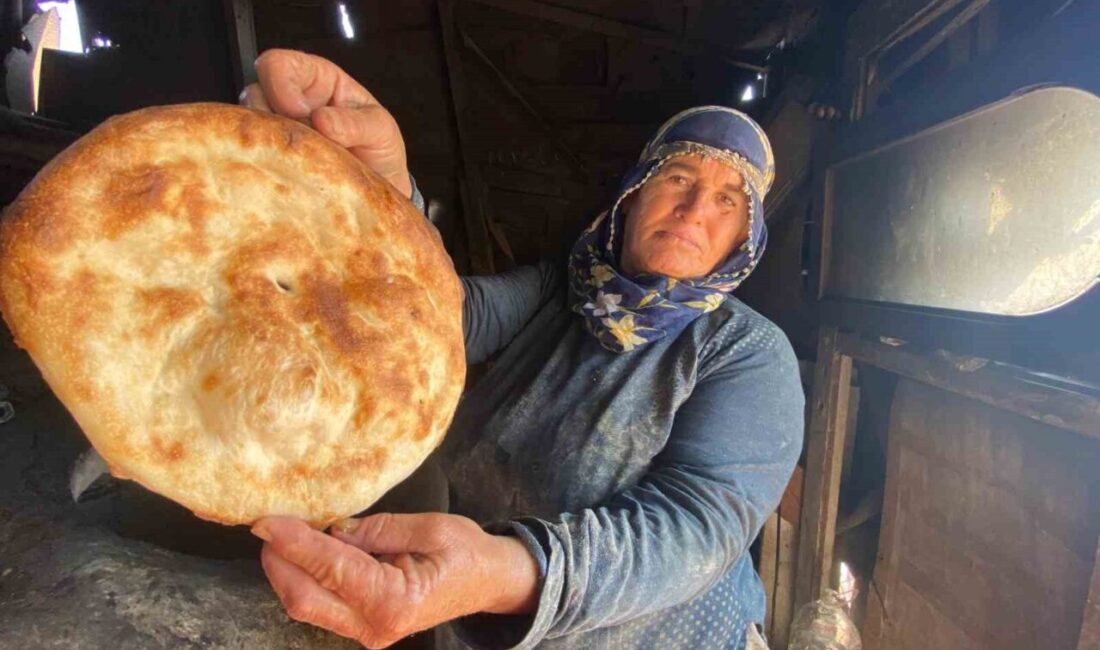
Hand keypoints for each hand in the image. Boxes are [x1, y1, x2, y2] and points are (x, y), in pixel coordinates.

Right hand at [240, 49, 412, 198]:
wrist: (374, 193)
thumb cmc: (378, 151)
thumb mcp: (380, 131)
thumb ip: (356, 123)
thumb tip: (322, 119)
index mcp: (317, 80)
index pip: (280, 64)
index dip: (280, 83)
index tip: (297, 111)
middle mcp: (289, 101)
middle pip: (254, 93)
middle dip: (272, 117)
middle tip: (300, 142)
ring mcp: (277, 132)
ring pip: (250, 128)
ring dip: (271, 144)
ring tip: (302, 161)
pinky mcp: (271, 160)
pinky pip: (254, 157)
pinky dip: (267, 164)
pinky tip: (291, 174)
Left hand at [252, 513, 539, 648]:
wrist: (490, 582)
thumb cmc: (467, 551)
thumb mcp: (429, 527)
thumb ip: (377, 529)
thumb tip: (330, 528)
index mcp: (394, 600)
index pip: (328, 567)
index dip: (292, 542)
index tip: (265, 519)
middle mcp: (374, 625)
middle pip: (303, 597)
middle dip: (277, 560)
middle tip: (266, 523)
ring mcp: (367, 631)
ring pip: (306, 604)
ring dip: (287, 569)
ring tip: (283, 533)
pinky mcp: (363, 625)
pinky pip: (321, 604)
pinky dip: (305, 577)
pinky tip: (304, 550)